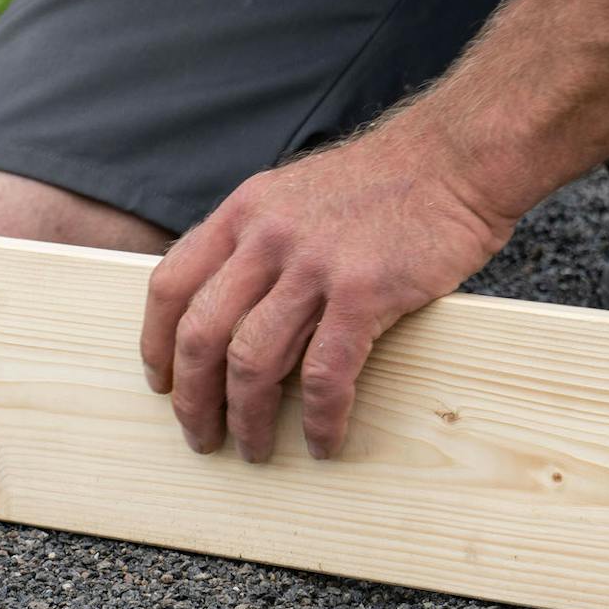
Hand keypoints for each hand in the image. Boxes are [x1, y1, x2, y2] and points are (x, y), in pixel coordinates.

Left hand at [139, 113, 515, 462]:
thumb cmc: (382, 184)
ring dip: (247, 418)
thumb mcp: (294, 194)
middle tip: (200, 436)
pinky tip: (322, 442)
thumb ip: (256, 241)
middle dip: (193, 398)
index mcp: (243, 213)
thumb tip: (227, 309)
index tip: (162, 382)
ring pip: (253, 361)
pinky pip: (326, 374)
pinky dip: (319, 419)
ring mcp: (314, 265)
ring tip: (255, 449)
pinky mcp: (364, 292)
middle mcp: (267, 237)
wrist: (453, 159)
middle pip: (201, 333)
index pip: (171, 283)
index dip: (156, 342)